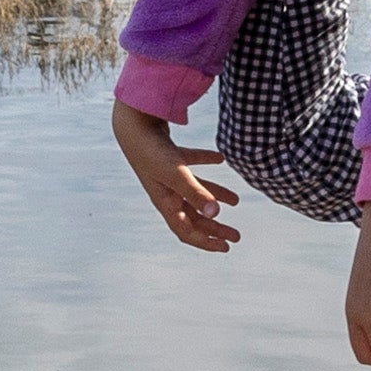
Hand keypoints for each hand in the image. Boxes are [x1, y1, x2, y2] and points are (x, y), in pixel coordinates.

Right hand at [115, 102, 243, 252]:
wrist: (133, 123)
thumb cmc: (153, 152)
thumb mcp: (177, 175)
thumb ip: (196, 193)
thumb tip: (216, 213)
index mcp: (165, 202)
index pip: (186, 230)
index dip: (205, 241)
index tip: (225, 247)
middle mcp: (166, 193)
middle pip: (194, 217)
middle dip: (215, 227)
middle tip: (235, 236)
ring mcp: (168, 176)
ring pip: (196, 192)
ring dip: (216, 196)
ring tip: (236, 200)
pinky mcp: (170, 157)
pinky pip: (192, 164)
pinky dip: (206, 162)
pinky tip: (221, 157)